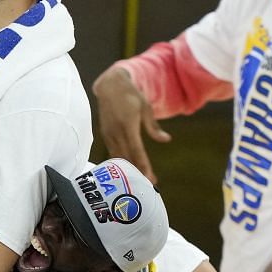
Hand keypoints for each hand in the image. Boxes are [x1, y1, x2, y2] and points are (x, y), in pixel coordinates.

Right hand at [92, 63, 168, 183]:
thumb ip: (153, 127)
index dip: (142, 165)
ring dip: (128, 170)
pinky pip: (113, 153)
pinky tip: (127, 169)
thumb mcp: (145, 108)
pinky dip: (121, 162)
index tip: (149, 177)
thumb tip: (166, 139)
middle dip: (137, 172)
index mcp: (128, 125)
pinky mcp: (105, 135)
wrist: (110, 86)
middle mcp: (116, 132)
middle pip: (127, 158)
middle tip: (149, 184)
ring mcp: (109, 135)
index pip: (136, 150)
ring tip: (139, 180)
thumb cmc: (130, 96)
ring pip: (118, 158)